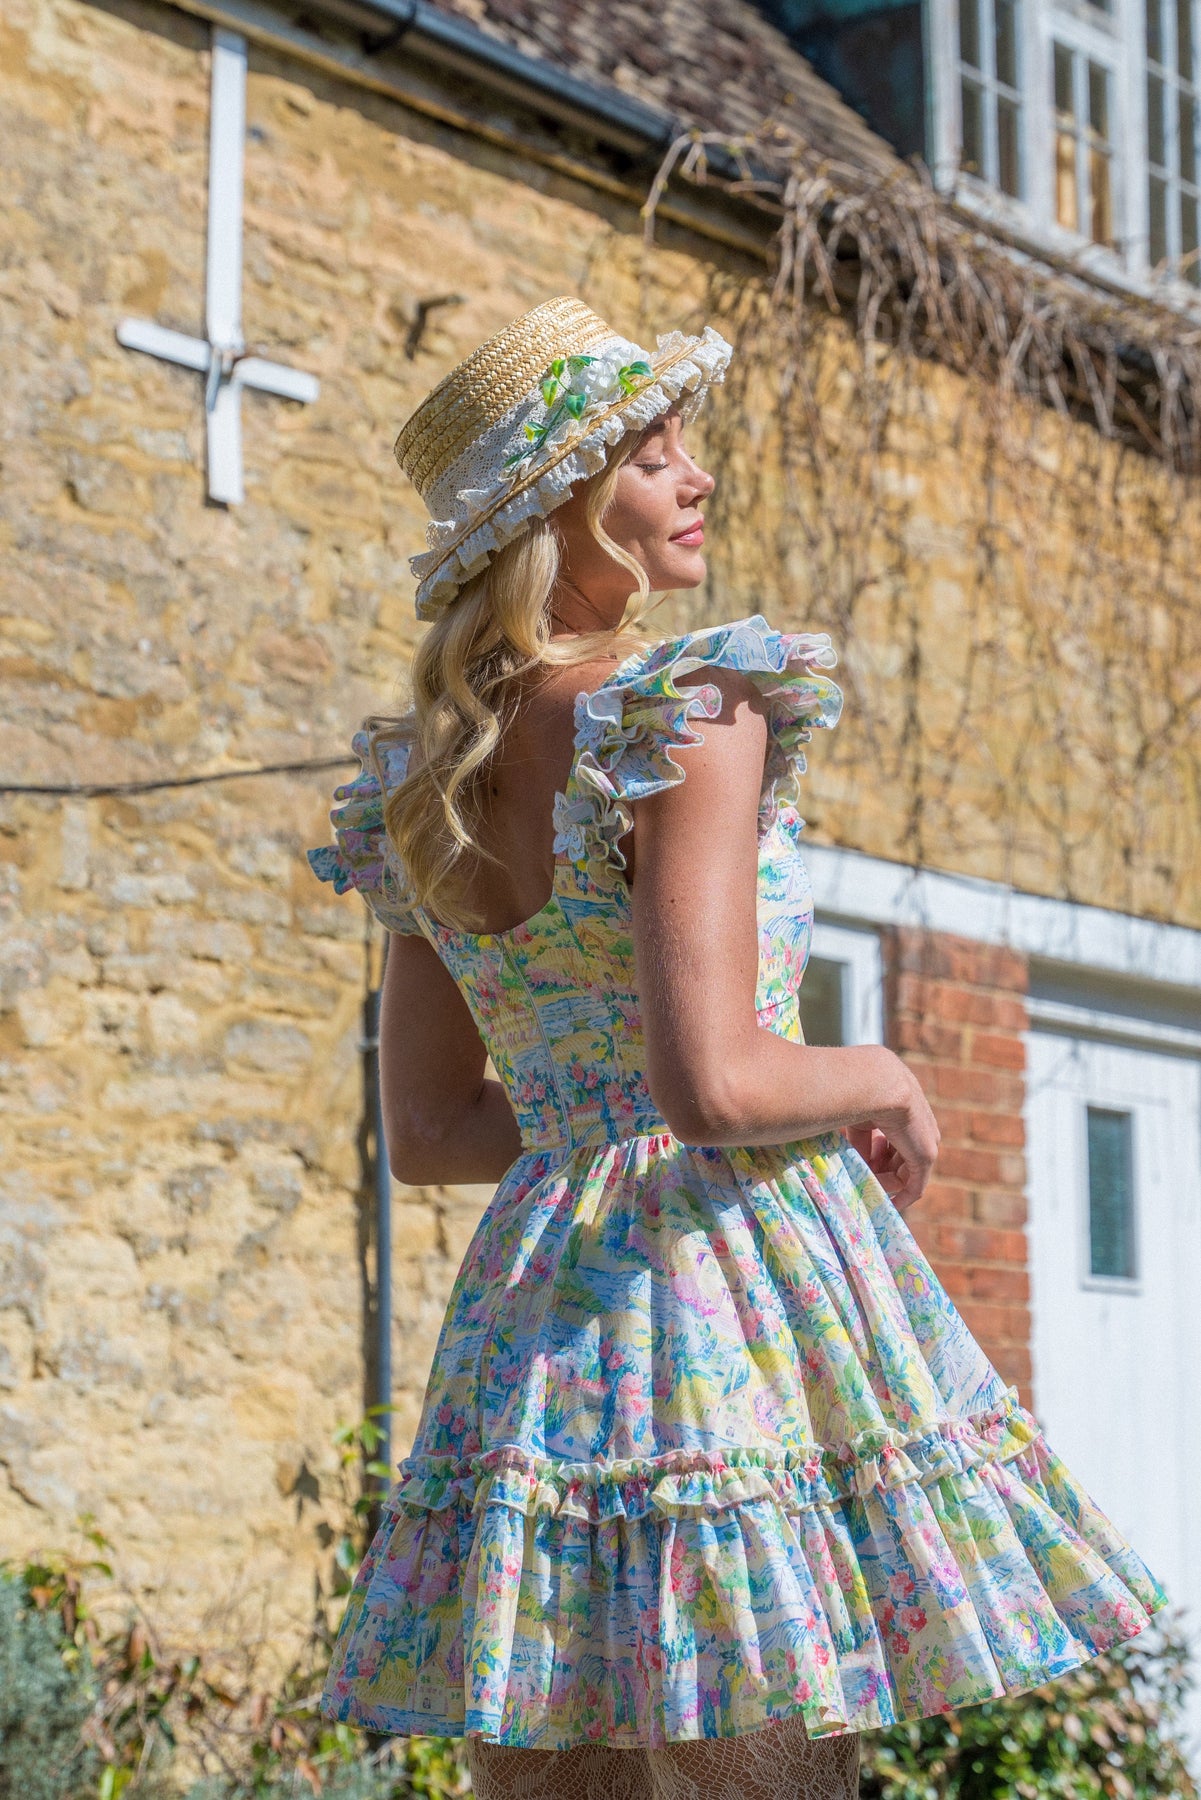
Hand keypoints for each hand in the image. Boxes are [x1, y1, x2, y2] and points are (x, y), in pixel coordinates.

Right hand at [844, 1064, 939, 1211]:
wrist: (878, 1083)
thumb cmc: (860, 1092)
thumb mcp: (859, 1118)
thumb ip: (859, 1138)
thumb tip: (853, 1159)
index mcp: (905, 1108)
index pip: (893, 1138)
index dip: (875, 1153)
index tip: (860, 1162)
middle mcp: (920, 1125)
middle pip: (899, 1156)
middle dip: (878, 1168)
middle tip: (860, 1175)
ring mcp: (925, 1140)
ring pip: (904, 1171)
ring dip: (884, 1181)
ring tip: (865, 1184)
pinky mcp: (925, 1155)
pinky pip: (915, 1184)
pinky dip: (903, 1196)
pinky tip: (891, 1206)